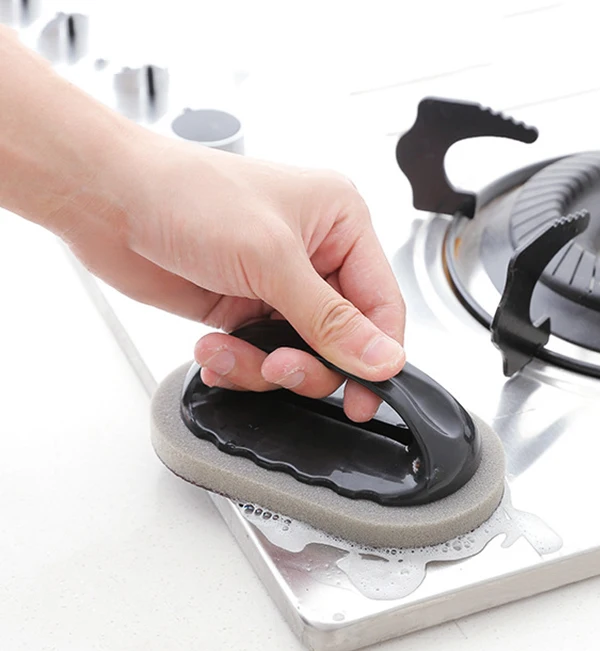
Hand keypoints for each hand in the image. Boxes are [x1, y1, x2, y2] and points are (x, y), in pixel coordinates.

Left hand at [61, 135, 406, 421]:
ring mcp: (278, 285)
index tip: (365, 397)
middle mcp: (315, 256)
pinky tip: (215, 350)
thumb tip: (383, 359)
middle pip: (343, 340)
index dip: (377, 356)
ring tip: (231, 351)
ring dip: (263, 365)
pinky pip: (262, 357)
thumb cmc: (186, 195)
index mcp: (340, 223)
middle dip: (309, 363)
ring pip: (301, 356)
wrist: (108, 199)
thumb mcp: (271, 259)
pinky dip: (239, 364)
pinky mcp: (245, 308)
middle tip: (280, 367)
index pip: (382, 304)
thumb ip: (331, 320)